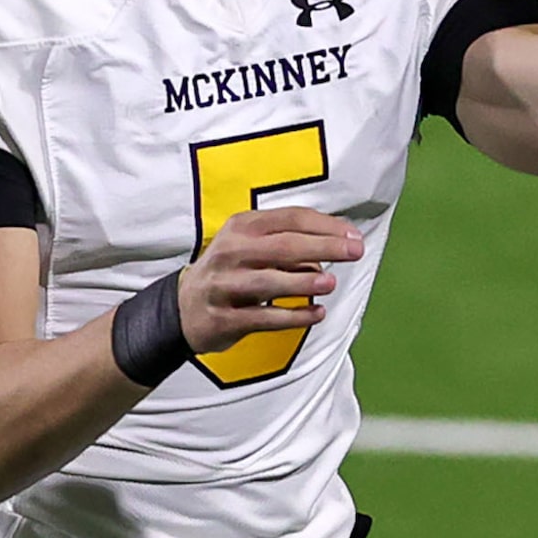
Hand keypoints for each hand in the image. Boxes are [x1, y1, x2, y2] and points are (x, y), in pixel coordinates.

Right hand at [175, 208, 361, 354]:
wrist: (183, 309)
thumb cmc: (229, 273)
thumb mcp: (249, 246)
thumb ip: (286, 242)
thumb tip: (334, 247)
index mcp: (240, 228)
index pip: (289, 219)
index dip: (325, 226)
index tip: (352, 236)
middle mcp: (230, 252)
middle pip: (283, 246)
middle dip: (323, 247)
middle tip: (354, 252)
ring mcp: (224, 285)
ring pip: (269, 281)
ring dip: (303, 281)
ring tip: (330, 282)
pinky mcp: (223, 317)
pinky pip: (263, 318)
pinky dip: (293, 316)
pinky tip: (316, 314)